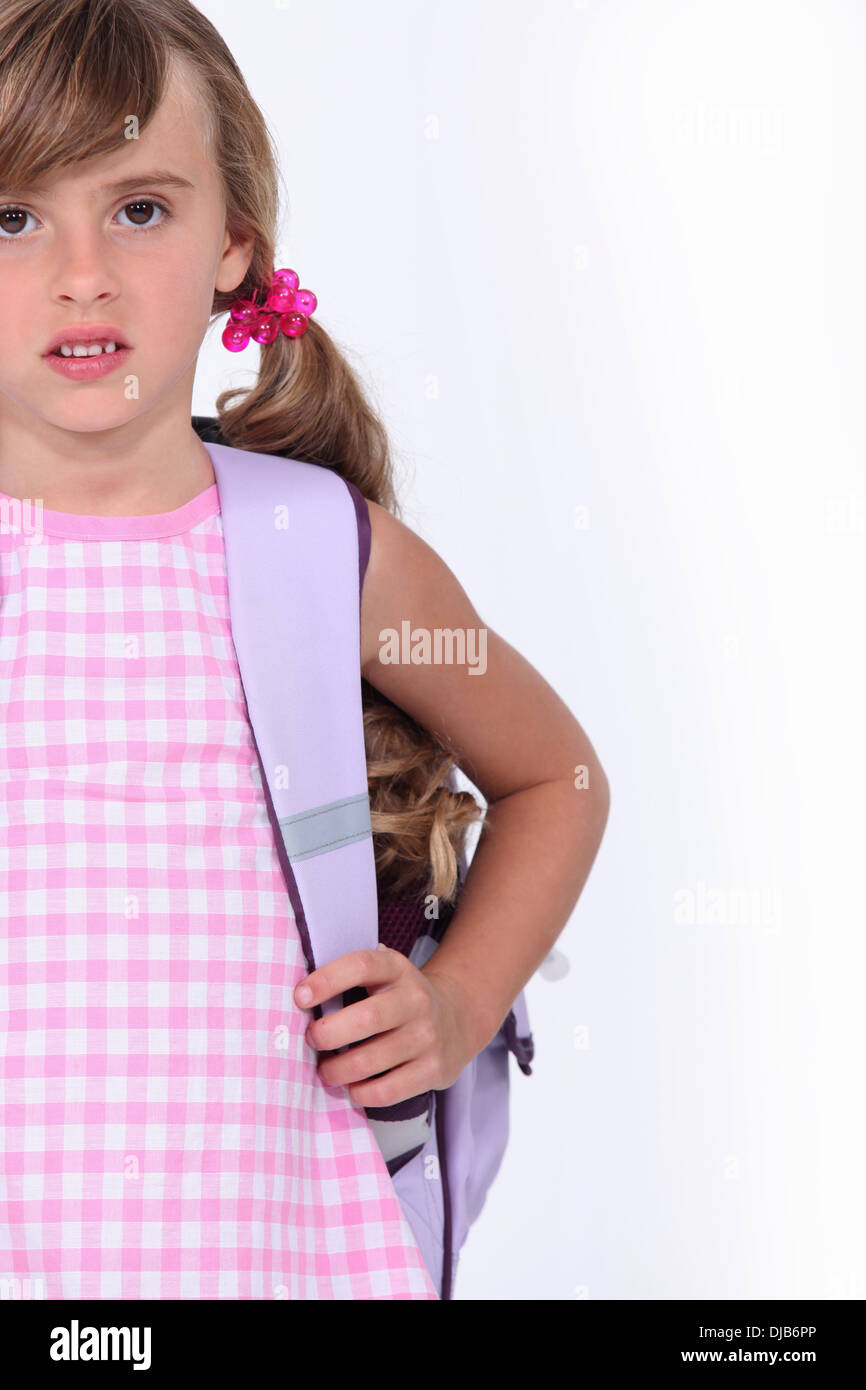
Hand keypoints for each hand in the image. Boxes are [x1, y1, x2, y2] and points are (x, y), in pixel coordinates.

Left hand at [293, 945, 478, 1106]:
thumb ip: (350, 978)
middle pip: (367, 1018)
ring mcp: (427, 1036)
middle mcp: (416, 1000)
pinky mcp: (433, 1070)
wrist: (457, 1019)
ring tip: (326, 1070)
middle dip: (328, 1034)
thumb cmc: (399, 999)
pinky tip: (353, 1086)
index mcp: (397, 969)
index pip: (362, 966)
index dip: (328, 980)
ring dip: (337, 1070)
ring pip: (371, 1060)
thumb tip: (299, 996)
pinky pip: (387, 1090)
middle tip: (311, 1040)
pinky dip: (361, 1093)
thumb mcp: (383, 976)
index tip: (299, 997)